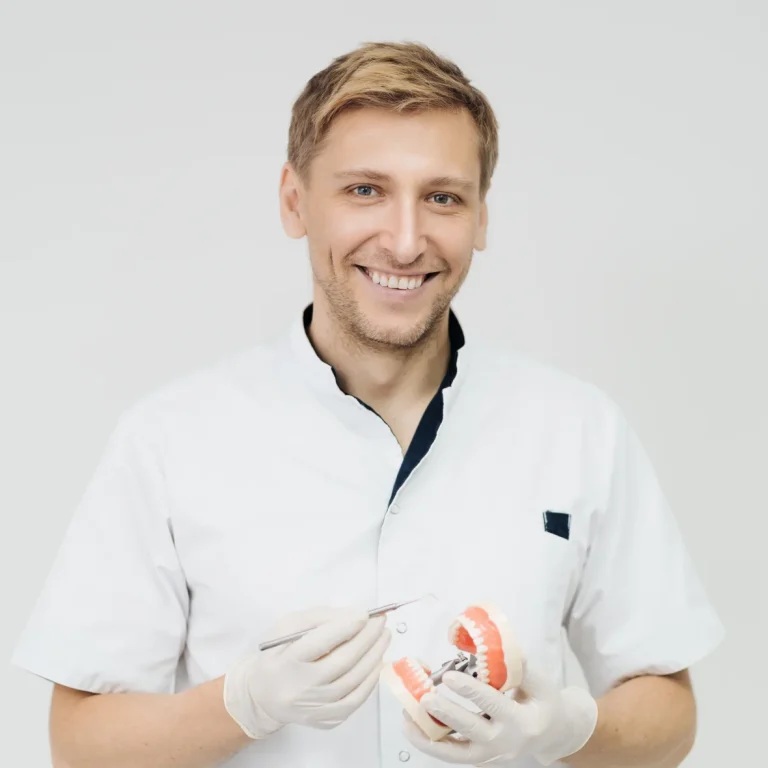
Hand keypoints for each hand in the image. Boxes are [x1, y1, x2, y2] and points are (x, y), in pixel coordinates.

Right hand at [223, 606, 390, 738]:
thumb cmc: (278, 655)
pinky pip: (356, 700)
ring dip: (374, 656)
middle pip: (341, 662)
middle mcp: (300, 689)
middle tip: (381, 621)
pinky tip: (376, 661)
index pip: (318, 644)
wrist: (264, 696)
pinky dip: (371, 679)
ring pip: (353, 681)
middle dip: (366, 638)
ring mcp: (314, 708)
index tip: (364, 614)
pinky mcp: (326, 720)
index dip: (344, 628)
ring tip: (383, 637)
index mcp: (286, 662)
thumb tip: (354, 616)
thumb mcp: (288, 628)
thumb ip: (318, 618)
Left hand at [403, 665, 597, 765]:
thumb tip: (500, 646)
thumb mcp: (542, 684)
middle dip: (446, 714)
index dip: (471, 690)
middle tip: (426, 697)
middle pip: (471, 731)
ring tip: (407, 718)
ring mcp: (491, 756)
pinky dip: (430, 743)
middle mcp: (505, 744)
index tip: (450, 676)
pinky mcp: (479, 759)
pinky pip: (452, 755)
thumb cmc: (546, 704)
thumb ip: (522, 668)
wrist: (553, 734)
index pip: (493, 705)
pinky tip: (413, 727)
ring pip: (456, 753)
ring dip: (429, 736)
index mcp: (523, 723)